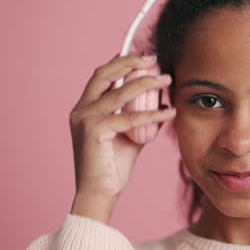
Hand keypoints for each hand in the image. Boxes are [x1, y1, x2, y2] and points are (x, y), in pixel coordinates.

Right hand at [68, 53, 174, 199]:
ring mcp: (85, 119)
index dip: (121, 61)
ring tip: (167, 79)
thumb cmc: (112, 166)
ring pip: (120, 92)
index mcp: (85, 108)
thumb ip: (139, 117)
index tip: (144, 56)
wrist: (99, 193)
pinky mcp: (95, 131)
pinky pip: (130, 117)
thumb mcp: (129, 135)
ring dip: (147, 82)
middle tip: (154, 59)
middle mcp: (81, 110)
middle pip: (105, 74)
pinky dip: (152, 113)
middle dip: (131, 62)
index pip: (102, 76)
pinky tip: (168, 112)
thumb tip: (161, 102)